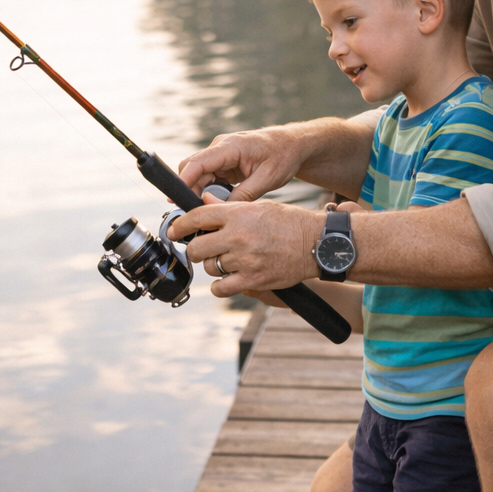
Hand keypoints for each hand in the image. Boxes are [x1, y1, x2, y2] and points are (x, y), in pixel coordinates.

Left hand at [167, 199, 322, 298]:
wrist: (318, 243)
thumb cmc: (291, 223)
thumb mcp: (260, 206)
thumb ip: (230, 208)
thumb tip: (206, 203)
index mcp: (238, 214)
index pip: (196, 218)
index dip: (179, 225)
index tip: (174, 232)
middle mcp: (237, 237)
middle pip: (197, 248)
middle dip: (197, 250)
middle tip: (204, 249)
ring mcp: (244, 260)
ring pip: (210, 268)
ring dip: (214, 266)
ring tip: (228, 261)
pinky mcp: (253, 280)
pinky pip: (222, 288)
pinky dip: (221, 286)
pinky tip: (228, 279)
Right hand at [178, 126, 309, 201]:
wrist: (292, 145)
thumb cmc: (283, 156)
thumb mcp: (267, 178)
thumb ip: (244, 194)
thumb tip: (223, 210)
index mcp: (230, 146)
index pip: (197, 162)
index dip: (183, 181)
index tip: (176, 200)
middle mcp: (220, 148)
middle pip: (192, 170)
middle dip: (190, 191)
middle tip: (195, 214)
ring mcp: (220, 155)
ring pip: (198, 176)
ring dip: (201, 193)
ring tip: (212, 211)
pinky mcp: (223, 163)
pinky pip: (209, 179)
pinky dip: (210, 192)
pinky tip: (220, 203)